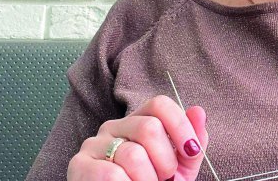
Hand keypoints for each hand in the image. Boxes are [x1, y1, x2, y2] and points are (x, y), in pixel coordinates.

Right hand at [67, 95, 207, 180]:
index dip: (180, 126)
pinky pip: (112, 174)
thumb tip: (198, 111)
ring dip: (148, 180)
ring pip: (133, 155)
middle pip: (149, 128)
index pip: (160, 104)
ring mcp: (94, 144)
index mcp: (139, 120)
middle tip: (164, 178)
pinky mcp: (79, 165)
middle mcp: (114, 126)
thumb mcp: (179, 168)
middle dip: (165, 161)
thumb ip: (191, 142)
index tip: (191, 151)